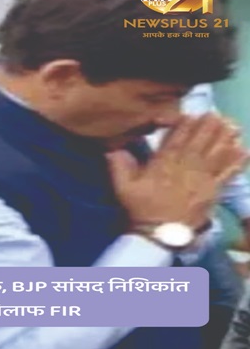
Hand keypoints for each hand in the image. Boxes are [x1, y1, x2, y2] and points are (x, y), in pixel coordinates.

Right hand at [107, 114, 248, 230]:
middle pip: (200, 143)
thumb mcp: (123, 187)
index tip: (193, 114)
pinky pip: (227, 174)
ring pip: (216, 154)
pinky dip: (236, 162)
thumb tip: (112, 148)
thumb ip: (119, 165)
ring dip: (225, 139)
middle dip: (209, 127)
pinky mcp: (213, 192)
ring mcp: (202, 180)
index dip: (186, 125)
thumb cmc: (141, 208)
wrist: (159, 234)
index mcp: (164, 164)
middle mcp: (185, 168)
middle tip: (217, 114)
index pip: (177, 140)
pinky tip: (243, 150)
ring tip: (232, 125)